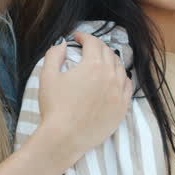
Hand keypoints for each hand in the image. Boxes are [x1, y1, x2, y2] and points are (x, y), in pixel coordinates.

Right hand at [36, 31, 133, 160]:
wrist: (64, 138)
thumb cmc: (54, 107)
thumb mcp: (47, 76)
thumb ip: (55, 54)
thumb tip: (63, 43)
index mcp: (93, 65)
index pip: (93, 42)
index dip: (84, 36)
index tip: (77, 37)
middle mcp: (110, 76)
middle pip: (108, 52)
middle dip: (97, 47)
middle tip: (87, 49)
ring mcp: (119, 92)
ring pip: (120, 67)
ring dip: (110, 60)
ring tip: (100, 62)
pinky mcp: (122, 107)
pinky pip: (127, 86)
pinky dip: (121, 78)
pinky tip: (114, 79)